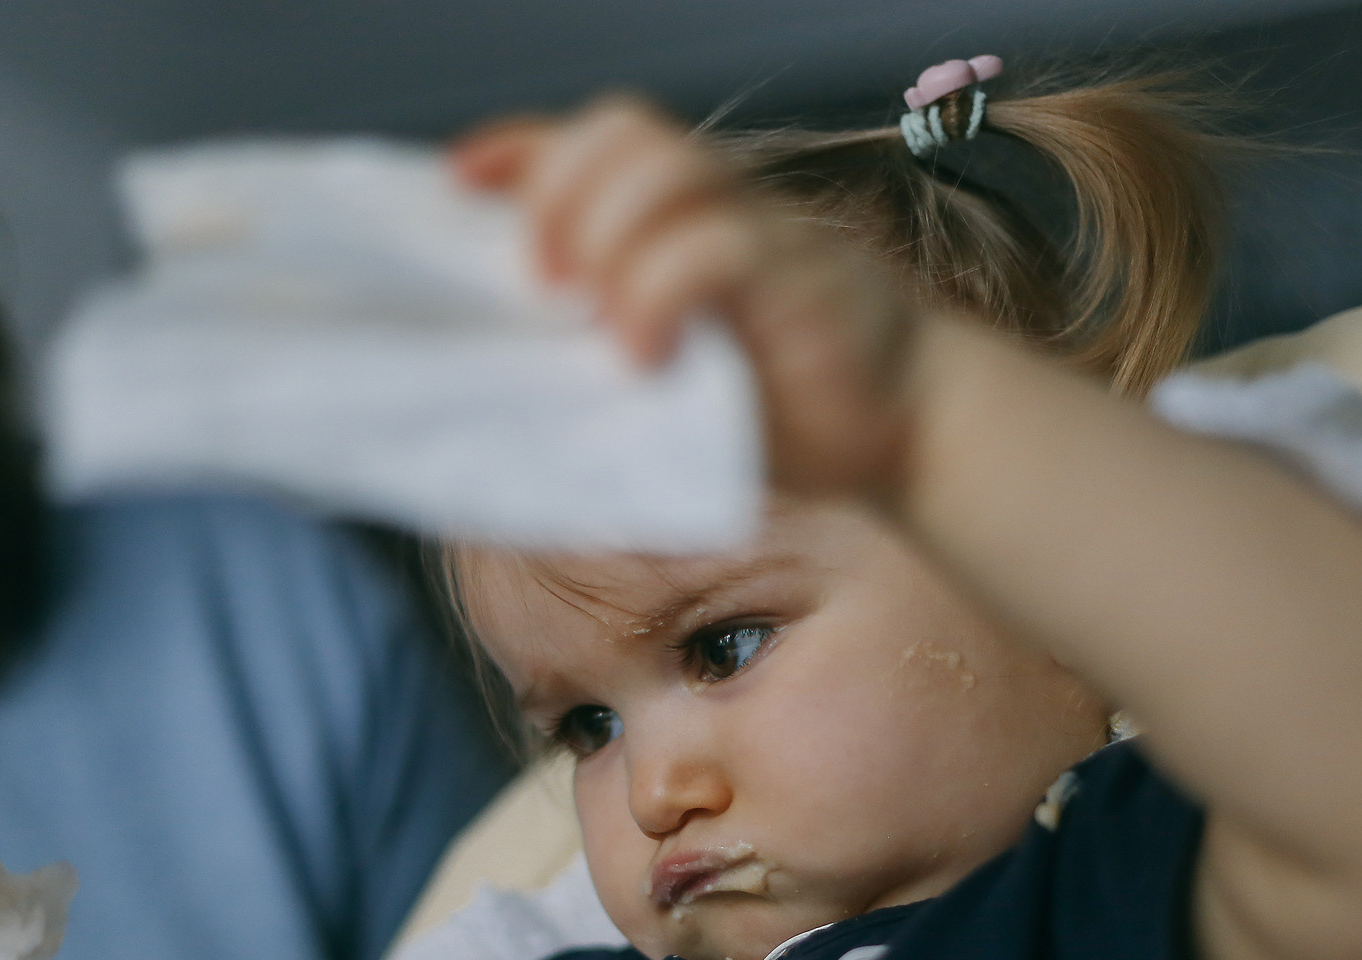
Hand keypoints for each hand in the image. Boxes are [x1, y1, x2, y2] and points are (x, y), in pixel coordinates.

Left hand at [452, 97, 926, 499]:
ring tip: (586, 313)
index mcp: (681, 218)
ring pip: (668, 167)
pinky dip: (659, 292)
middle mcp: (722, 205)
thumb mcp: (671, 376)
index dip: (519, 148)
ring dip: (603, 232)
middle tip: (539, 283)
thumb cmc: (780, 407)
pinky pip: (717, 246)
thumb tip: (499, 389)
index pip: (592, 142)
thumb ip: (601, 358)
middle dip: (555, 191)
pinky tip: (646, 354)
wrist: (905, 427)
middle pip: (622, 130)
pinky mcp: (802, 278)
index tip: (456, 183)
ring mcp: (766, 233)